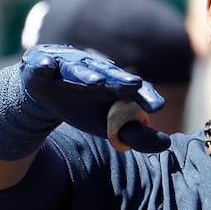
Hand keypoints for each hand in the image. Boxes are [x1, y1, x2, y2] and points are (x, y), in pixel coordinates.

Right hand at [20, 44, 170, 152]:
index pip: (135, 89)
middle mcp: (95, 72)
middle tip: (134, 85)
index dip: (146, 96)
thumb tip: (167, 144)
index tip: (158, 107)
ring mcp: (69, 66)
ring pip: (79, 70)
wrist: (46, 94)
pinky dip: (44, 66)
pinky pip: (43, 65)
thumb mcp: (109, 125)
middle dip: (121, 80)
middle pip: (111, 76)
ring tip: (97, 81)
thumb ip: (136, 134)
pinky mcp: (43, 66)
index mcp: (115, 85)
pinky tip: (47, 67)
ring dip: (88, 75)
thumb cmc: (84, 107)